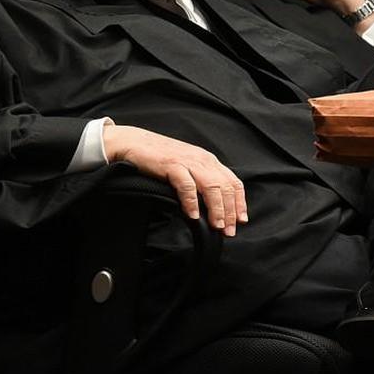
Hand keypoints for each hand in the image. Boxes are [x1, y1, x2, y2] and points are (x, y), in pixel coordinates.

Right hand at [103, 124, 247, 235]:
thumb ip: (200, 179)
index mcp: (207, 160)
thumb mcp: (186, 165)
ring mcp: (187, 161)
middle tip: (229, 231)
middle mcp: (202, 159)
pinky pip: (187, 185)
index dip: (240, 202)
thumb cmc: (158, 157)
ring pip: (212, 186)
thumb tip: (211, 205)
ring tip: (216, 225)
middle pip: (225, 187)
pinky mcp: (172, 165)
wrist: (133, 142)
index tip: (241, 220)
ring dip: (217, 209)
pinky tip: (193, 215)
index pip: (233, 182)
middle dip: (230, 211)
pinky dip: (192, 201)